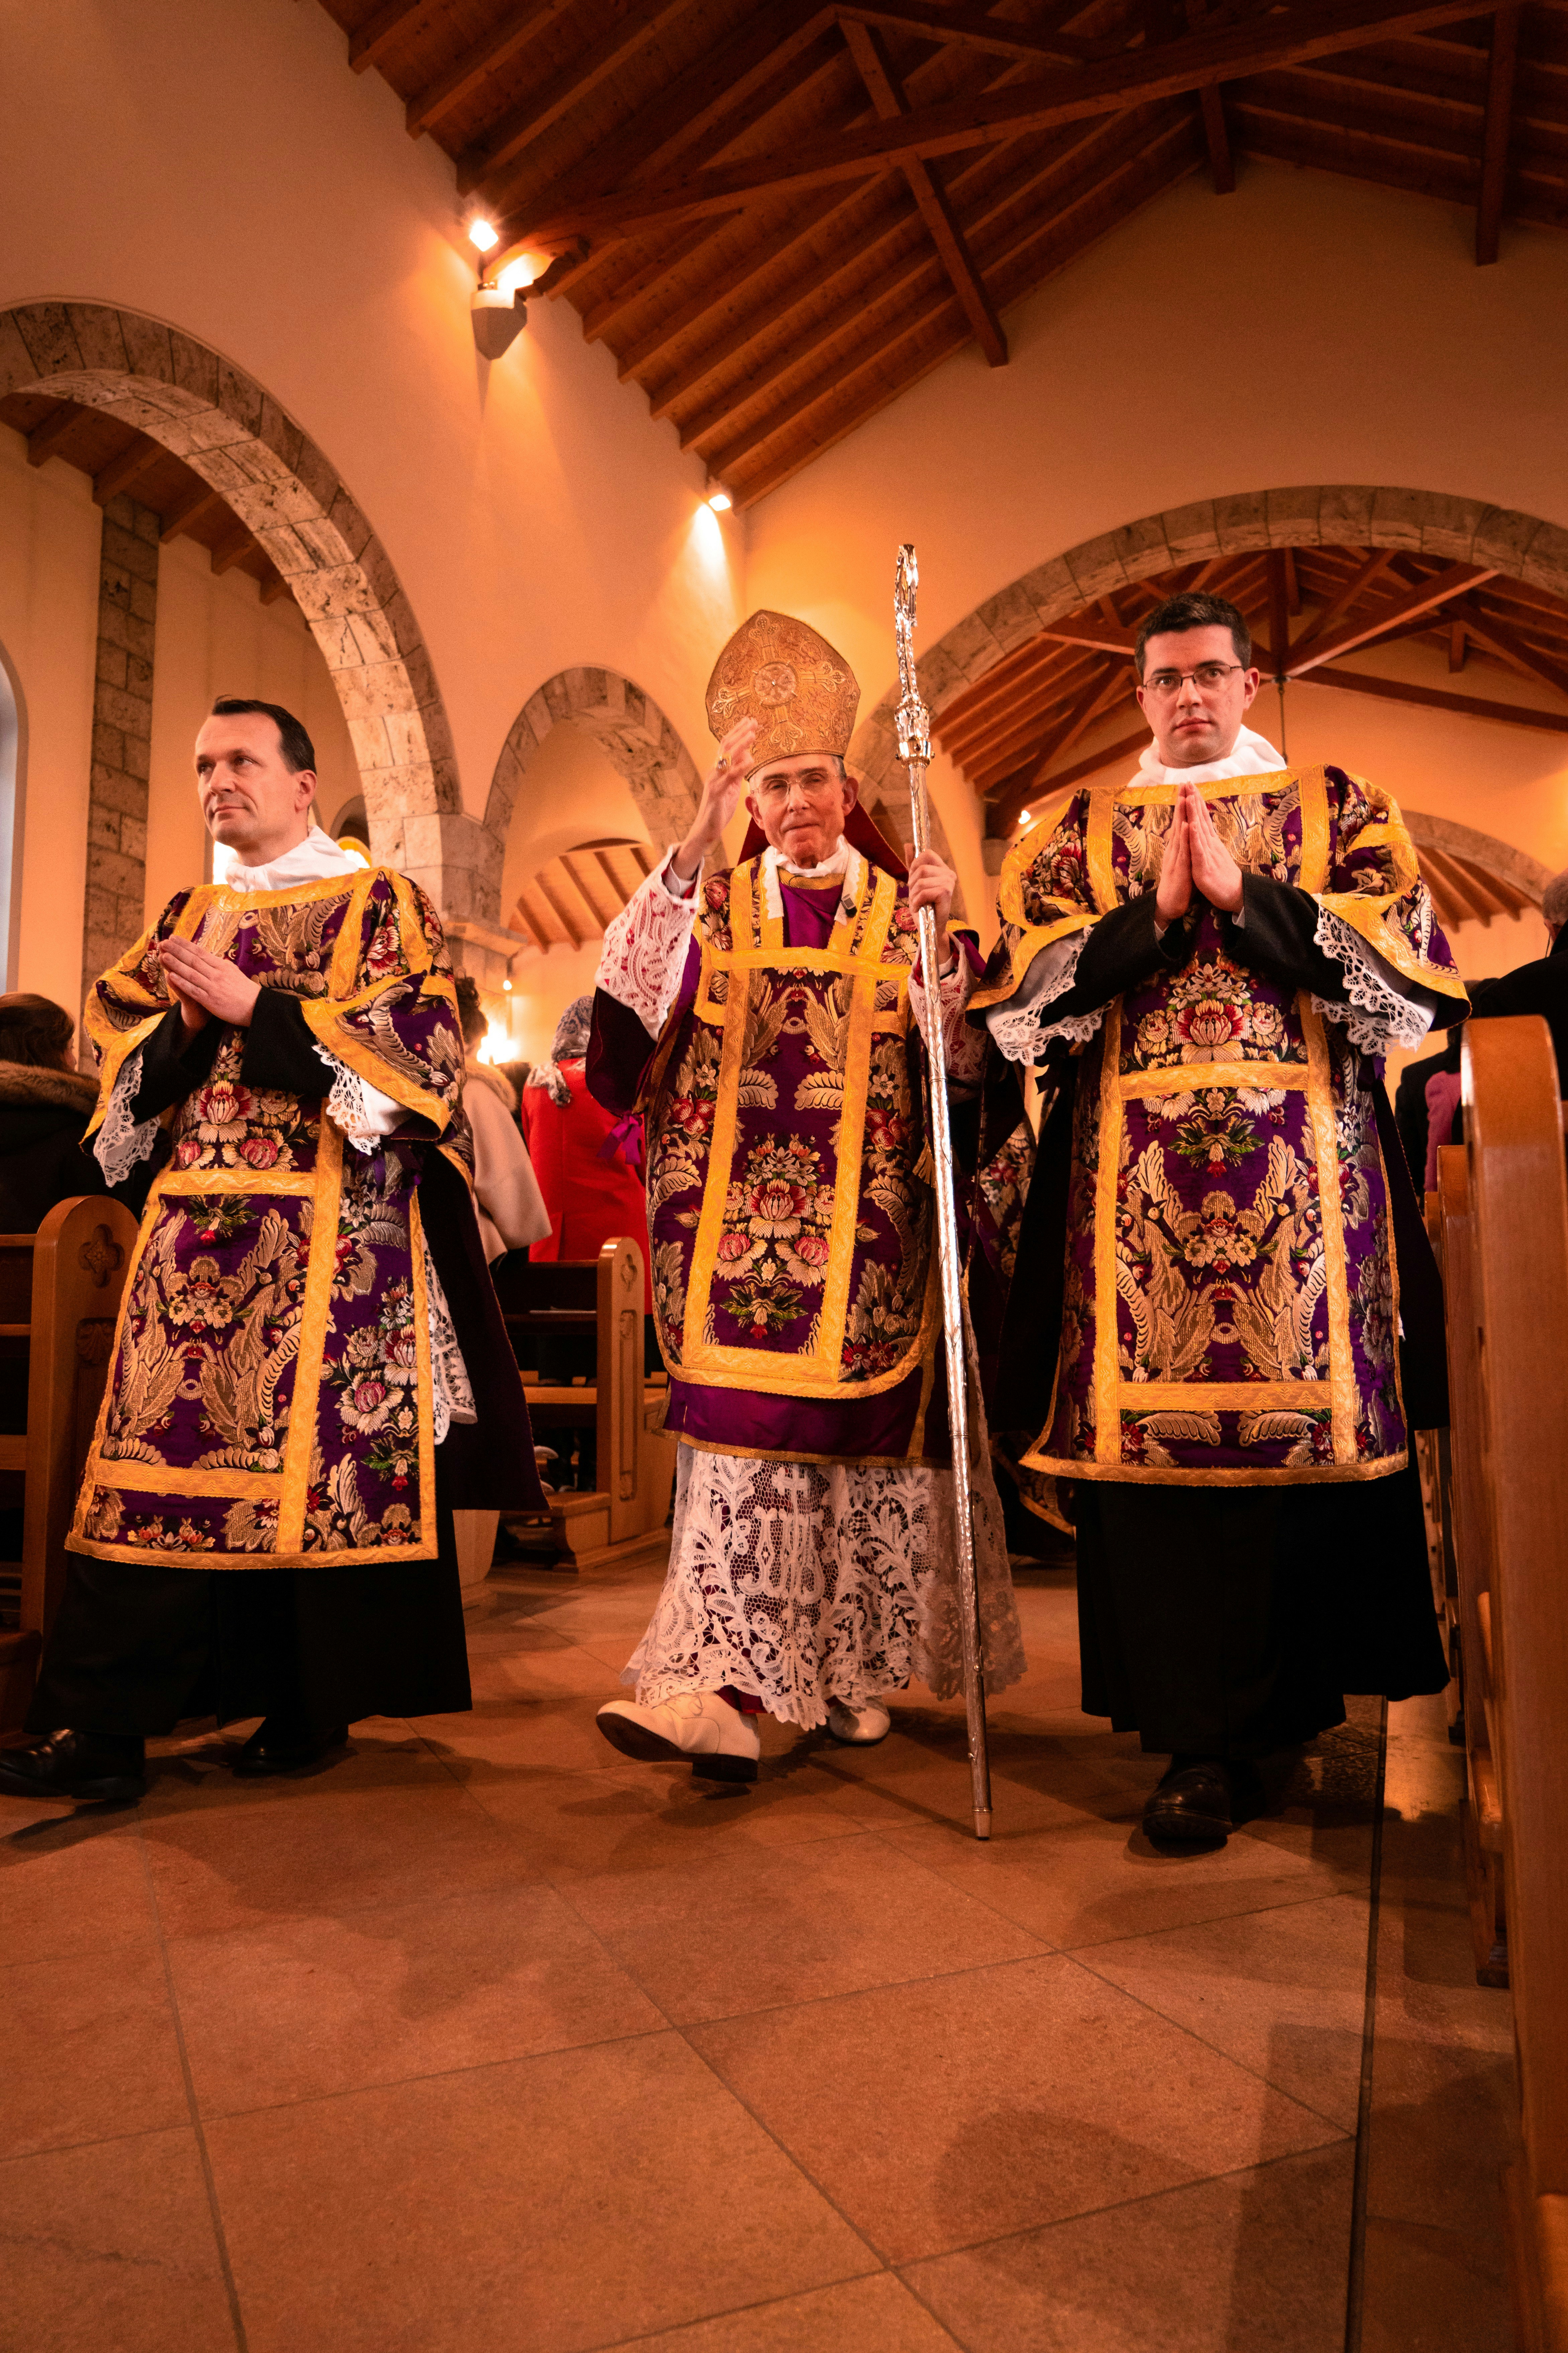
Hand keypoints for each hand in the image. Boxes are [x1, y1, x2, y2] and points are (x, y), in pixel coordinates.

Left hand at [157, 937, 260, 1033]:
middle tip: (163, 942)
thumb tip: (211, 958)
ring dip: (176, 964)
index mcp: (222, 966)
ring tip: (163, 956)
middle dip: (177, 951)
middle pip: (193, 960)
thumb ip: (221, 966)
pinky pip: (194, 990)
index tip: (174, 937)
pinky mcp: (211, 1000)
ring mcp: (213, 987)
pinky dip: (183, 983)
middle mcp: (217, 974)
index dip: (185, 945)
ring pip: (191, 973)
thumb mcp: (234, 973)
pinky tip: (172, 977)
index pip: (200, 952)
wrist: (257, 1007)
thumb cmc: (246, 991)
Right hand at [670, 717, 758, 883]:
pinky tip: (750, 760)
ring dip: (740, 744)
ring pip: (726, 758)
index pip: (727, 746)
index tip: (750, 722)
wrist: (706, 830)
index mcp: (718, 770)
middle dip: (740, 732)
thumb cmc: (720, 809)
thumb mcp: (732, 787)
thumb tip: (747, 756)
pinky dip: (739, 767)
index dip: (738, 732)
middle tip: (752, 721)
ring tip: (752, 733)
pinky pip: (728, 778)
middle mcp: (714, 771)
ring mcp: (714, 781)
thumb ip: (738, 772)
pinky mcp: (716, 793)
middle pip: (726, 746)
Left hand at [907, 849, 957, 969]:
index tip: (914, 880)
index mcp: (943, 869)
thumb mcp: (915, 882)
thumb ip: (912, 864)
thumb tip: (908, 844)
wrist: (929, 927)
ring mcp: (949, 883)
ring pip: (920, 880)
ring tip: (918, 902)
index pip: (926, 854)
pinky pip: (923, 892)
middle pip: (921, 868)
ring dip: (914, 894)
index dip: (915, 866)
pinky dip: (916, 902)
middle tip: (916, 895)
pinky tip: (920, 908)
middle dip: (912, 883)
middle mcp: (949, 874)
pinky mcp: (946, 894)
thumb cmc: (923, 905)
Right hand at [1156, 788, 1191, 923]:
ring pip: (1179, 833)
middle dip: (1181, 803)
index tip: (1186, 788)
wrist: (1169, 905)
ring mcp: (1176, 858)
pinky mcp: (1179, 868)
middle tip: (1183, 784)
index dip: (1183, 806)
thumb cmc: (1178, 884)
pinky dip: (1184, 837)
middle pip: (1178, 822)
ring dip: (1181, 815)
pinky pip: (1183, 851)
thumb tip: (1187, 834)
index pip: (1181, 822)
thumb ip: (1184, 847)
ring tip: (1184, 798)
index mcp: (1177, 847)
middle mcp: (1174, 849)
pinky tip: (1185, 825)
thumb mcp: (1183, 862)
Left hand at [1183, 781, 1243, 913]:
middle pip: (1201, 819)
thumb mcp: (1214, 857)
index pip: (1202, 819)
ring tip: (1189, 796)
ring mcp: (1208, 855)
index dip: (1196, 803)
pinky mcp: (1204, 867)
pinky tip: (1191, 825)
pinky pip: (1199, 850)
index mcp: (1210, 843)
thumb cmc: (1223, 878)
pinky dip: (1195, 837)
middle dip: (1194, 800)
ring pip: (1199, 830)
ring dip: (1194, 813)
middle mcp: (1210, 845)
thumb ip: (1208, 843)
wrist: (1235, 897)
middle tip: (1188, 782)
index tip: (1190, 787)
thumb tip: (1204, 830)